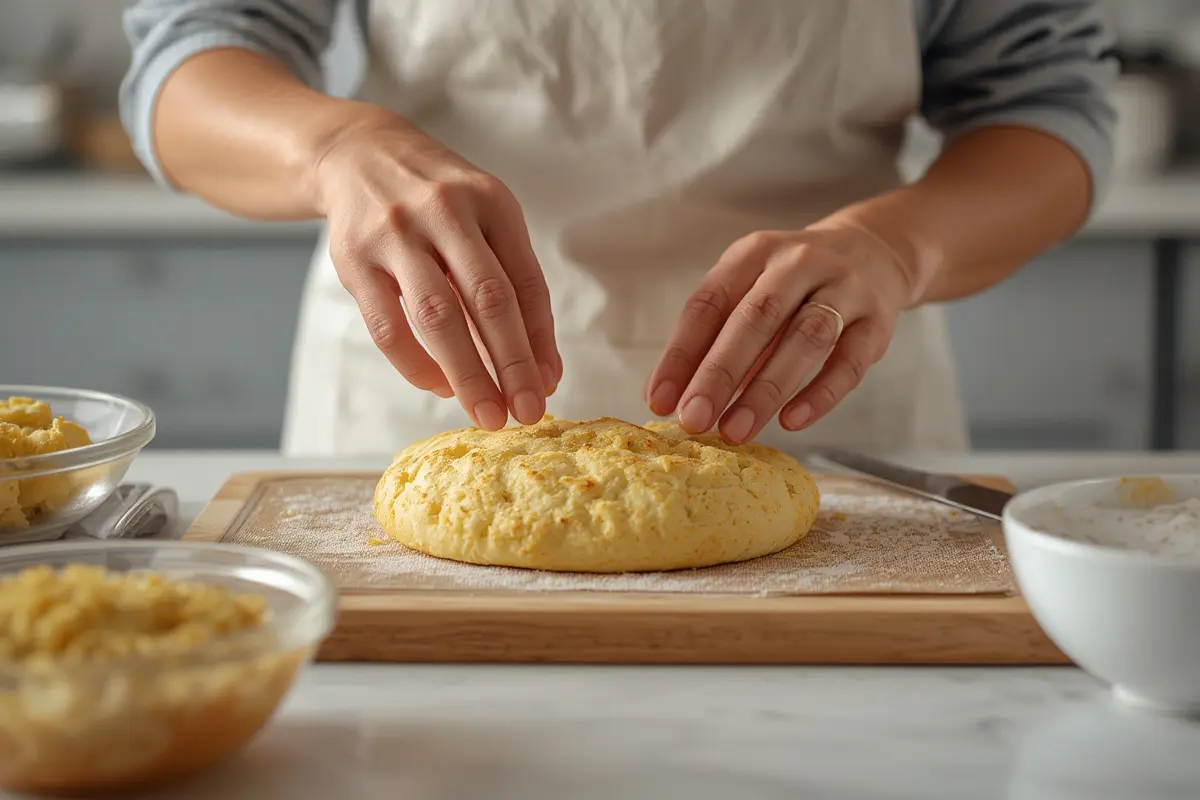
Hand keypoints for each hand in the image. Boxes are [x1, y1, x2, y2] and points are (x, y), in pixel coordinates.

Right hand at [313, 109, 560, 430]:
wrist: (359, 154)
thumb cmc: (438, 201)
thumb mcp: (485, 219)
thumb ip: (513, 283)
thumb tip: (542, 369)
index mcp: (491, 202)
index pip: (525, 282)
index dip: (540, 340)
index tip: (549, 385)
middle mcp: (446, 213)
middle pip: (487, 300)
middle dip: (511, 364)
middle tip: (527, 413)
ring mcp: (396, 234)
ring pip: (437, 316)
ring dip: (467, 373)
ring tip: (487, 414)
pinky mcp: (355, 259)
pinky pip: (388, 326)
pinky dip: (416, 365)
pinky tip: (440, 387)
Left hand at [645, 222, 921, 443]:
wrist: (875, 252)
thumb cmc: (793, 285)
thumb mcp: (750, 290)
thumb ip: (714, 338)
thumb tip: (669, 398)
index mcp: (754, 253)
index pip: (709, 302)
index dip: (681, 354)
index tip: (660, 401)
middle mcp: (799, 262)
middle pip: (756, 318)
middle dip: (720, 373)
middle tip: (695, 419)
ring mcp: (844, 287)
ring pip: (806, 338)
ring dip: (767, 389)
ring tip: (736, 430)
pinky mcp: (878, 320)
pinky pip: (850, 361)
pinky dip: (820, 394)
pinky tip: (791, 421)